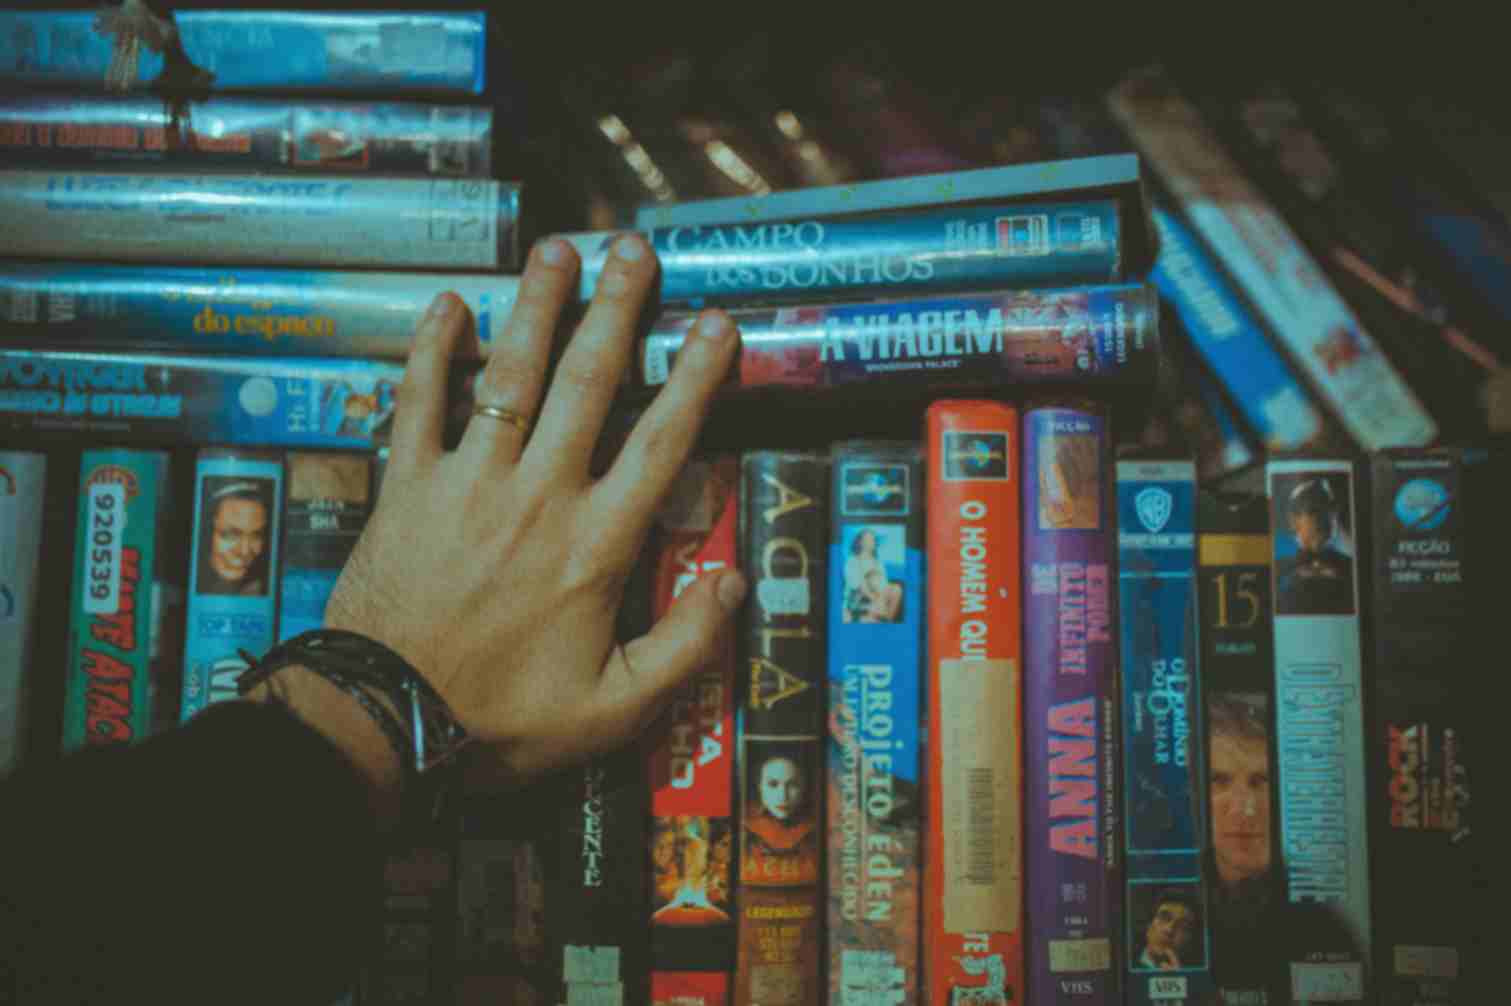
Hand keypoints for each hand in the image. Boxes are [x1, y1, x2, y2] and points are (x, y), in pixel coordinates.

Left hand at [291, 235, 746, 805]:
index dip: (695, 378)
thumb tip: (735, 582)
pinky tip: (447, 305)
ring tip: (558, 248)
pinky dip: (431, 353)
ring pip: (511, 378)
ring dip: (536, 308)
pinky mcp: (406, 487)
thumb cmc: (502, 721)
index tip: (717, 324)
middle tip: (634, 247)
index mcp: (596, 545)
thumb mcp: (614, 712)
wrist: (382, 723)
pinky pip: (418, 405)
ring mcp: (468, 483)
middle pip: (588, 384)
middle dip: (616, 309)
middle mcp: (538, 495)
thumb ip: (684, 648)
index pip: (661, 443)